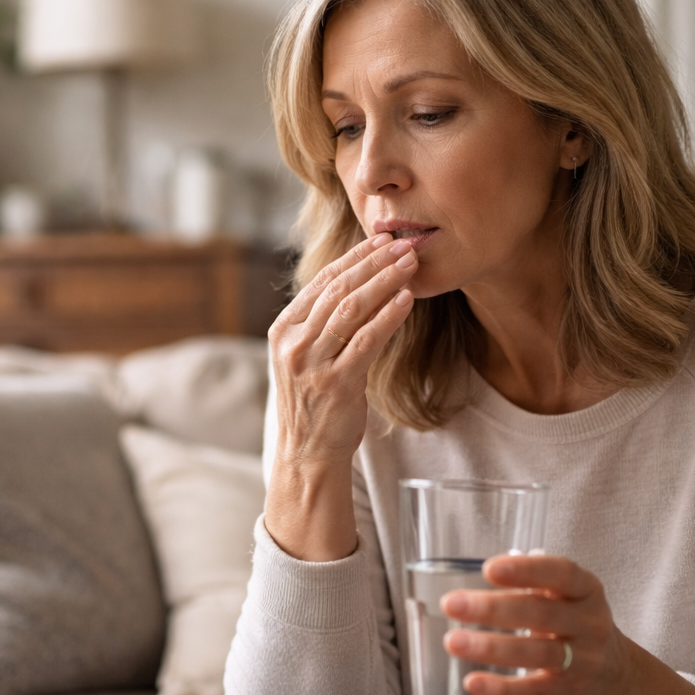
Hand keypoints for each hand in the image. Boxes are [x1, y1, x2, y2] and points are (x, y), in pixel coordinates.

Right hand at [262, 233, 416, 560]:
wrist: (307, 455)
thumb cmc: (313, 404)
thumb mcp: (305, 358)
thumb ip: (321, 323)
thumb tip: (357, 282)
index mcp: (283, 331)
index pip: (322, 281)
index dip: (354, 257)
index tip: (381, 239)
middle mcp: (294, 343)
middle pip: (338, 289)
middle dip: (374, 262)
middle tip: (404, 243)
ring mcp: (312, 364)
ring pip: (352, 308)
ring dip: (385, 281)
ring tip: (410, 263)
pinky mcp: (336, 384)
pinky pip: (366, 341)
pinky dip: (388, 316)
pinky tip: (407, 300)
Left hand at [440, 554, 628, 694]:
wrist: (614, 678)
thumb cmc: (574, 625)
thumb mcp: (567, 597)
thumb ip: (532, 583)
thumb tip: (482, 570)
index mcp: (587, 590)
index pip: (561, 573)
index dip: (525, 570)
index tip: (487, 569)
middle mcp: (590, 623)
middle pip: (540, 613)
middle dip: (492, 608)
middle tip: (450, 604)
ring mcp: (584, 661)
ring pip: (535, 653)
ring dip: (490, 647)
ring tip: (453, 642)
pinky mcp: (570, 692)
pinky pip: (533, 692)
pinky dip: (501, 688)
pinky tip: (472, 682)